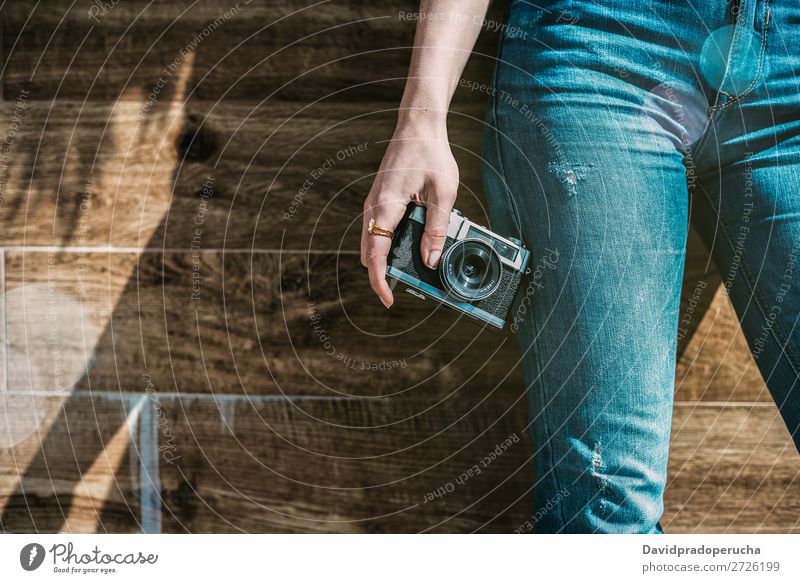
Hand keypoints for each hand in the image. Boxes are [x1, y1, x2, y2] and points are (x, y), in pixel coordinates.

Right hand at [361, 121, 458, 307]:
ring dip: (387, 258)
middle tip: (409, 285)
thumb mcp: (443, 194)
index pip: (376, 255)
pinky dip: (389, 244)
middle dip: (384, 273)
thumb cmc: (431, 154)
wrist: (418, 125)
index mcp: (386, 206)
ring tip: (413, 267)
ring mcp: (374, 204)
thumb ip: (437, 229)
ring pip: (372, 243)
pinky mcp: (379, 200)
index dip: (380, 281)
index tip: (388, 299)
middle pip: (370, 253)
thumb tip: (431, 261)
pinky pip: (378, 230)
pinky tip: (411, 245)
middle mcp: (373, 207)